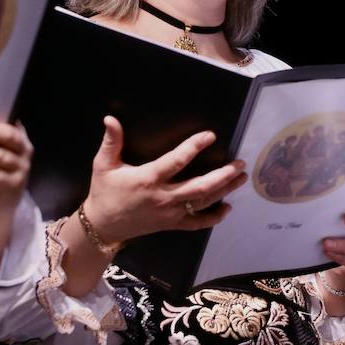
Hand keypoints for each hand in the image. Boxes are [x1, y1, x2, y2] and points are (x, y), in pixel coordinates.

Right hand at [81, 116, 245, 243]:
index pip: (176, 161)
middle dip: (223, 175)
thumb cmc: (105, 192)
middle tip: (240, 163)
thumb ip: (111, 141)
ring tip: (242, 177)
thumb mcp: (103, 165)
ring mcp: (170, 213)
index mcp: (148, 179)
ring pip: (203, 202)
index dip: (194, 147)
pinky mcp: (173, 224)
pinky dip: (215, 218)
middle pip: (200, 187)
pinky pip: (198, 223)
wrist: (102, 226)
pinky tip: (227, 208)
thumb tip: (110, 118)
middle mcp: (163, 197)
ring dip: (225, 190)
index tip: (210, 136)